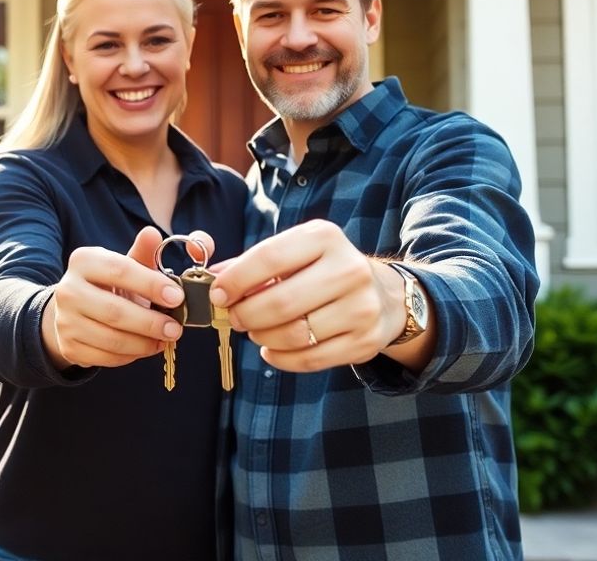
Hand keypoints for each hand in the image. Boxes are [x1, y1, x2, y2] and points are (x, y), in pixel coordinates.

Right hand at [42, 227, 188, 369]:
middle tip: (176, 328)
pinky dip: (131, 356)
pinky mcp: (69, 347)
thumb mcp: (125, 265)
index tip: (177, 296)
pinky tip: (145, 347)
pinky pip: (106, 358)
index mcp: (83, 261)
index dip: (151, 284)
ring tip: (165, 339)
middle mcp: (68, 290)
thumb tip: (153, 233)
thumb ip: (143, 252)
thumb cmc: (109, 285)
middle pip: (115, 312)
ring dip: (145, 343)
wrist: (74, 310)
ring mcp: (65, 321)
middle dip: (151, 322)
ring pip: (112, 339)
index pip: (120, 271)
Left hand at [208, 220, 406, 372]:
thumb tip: (213, 278)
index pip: (269, 258)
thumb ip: (252, 263)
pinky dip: (280, 358)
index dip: (236, 280)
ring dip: (262, 336)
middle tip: (235, 318)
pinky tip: (271, 349)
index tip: (218, 295)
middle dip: (246, 314)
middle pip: (280, 302)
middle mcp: (349, 269)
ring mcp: (361, 308)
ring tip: (255, 331)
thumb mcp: (295, 252)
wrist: (383, 294)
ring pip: (293, 334)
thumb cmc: (324, 270)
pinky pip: (310, 358)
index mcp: (325, 238)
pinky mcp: (365, 341)